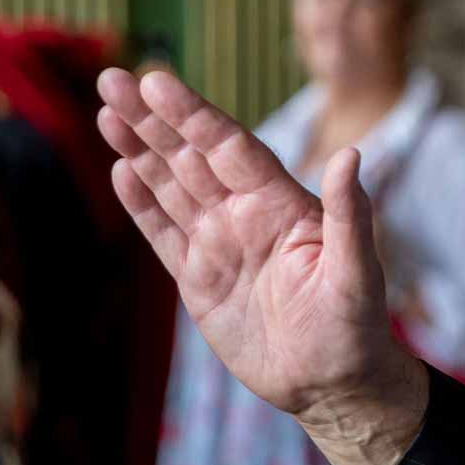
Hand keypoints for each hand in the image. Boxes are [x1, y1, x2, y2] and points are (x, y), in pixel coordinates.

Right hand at [96, 69, 427, 464]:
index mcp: (280, 201)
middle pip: (189, 155)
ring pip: (170, 185)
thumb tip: (352, 155)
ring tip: (107, 112)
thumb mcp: (357, 272)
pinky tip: (120, 169)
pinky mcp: (198, 277)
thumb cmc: (355, 326)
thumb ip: (349, 215)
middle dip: (152, 118)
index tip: (157, 82)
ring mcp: (218, 242)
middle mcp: (244, 212)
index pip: (228, 146)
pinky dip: (140, 203)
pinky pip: (163, 232)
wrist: (333, 385)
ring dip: (138, 149)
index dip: (191, 115)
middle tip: (113, 79)